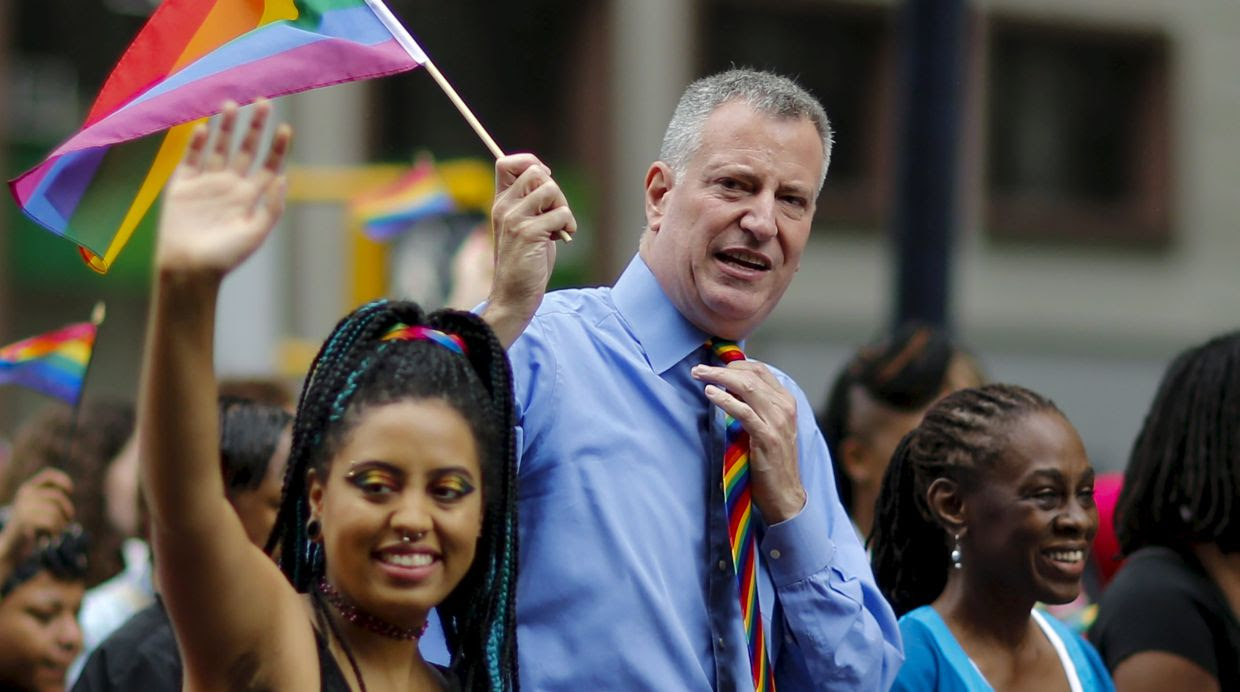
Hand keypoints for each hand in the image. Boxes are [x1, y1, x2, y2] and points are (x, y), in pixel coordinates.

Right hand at [0, 468, 74, 568]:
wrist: (11, 545)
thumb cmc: (31, 526)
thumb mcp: (38, 508)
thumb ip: (50, 497)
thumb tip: (69, 488)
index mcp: (28, 488)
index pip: (48, 474)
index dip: (62, 479)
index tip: (70, 491)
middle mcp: (25, 494)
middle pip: (57, 496)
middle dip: (68, 509)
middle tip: (68, 520)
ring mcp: (24, 506)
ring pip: (55, 510)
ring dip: (62, 523)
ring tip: (59, 530)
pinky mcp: (25, 519)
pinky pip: (51, 521)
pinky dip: (57, 529)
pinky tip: (54, 536)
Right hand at [155, 100, 291, 278]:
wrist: (188, 269)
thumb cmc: (225, 257)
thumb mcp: (255, 233)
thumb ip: (271, 207)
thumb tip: (283, 177)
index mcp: (250, 197)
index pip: (268, 165)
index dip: (277, 147)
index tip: (286, 129)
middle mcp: (230, 186)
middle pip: (245, 149)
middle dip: (254, 127)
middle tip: (264, 103)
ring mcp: (206, 184)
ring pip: (218, 148)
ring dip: (225, 127)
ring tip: (232, 104)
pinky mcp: (181, 186)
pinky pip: (190, 159)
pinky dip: (196, 143)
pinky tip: (204, 128)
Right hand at [483, 154, 576, 347]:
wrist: (514, 295)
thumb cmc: (525, 261)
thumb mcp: (523, 226)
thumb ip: (531, 203)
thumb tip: (547, 177)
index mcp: (500, 202)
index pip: (506, 162)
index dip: (530, 163)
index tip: (544, 181)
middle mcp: (504, 207)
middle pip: (535, 171)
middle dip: (555, 190)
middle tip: (556, 212)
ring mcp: (515, 219)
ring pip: (550, 189)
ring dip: (563, 207)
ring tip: (559, 228)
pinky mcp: (529, 233)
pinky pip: (561, 214)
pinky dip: (568, 226)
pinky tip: (562, 238)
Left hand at [693, 361, 806, 521]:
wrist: (785, 493)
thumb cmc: (771, 460)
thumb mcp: (766, 426)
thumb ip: (754, 405)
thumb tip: (727, 387)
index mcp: (785, 401)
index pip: (759, 370)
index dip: (734, 363)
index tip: (712, 364)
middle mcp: (784, 407)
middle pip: (750, 375)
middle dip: (721, 368)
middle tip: (698, 369)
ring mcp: (777, 421)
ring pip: (746, 387)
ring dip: (718, 377)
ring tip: (699, 375)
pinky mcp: (767, 438)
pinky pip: (743, 412)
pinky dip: (725, 400)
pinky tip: (710, 394)